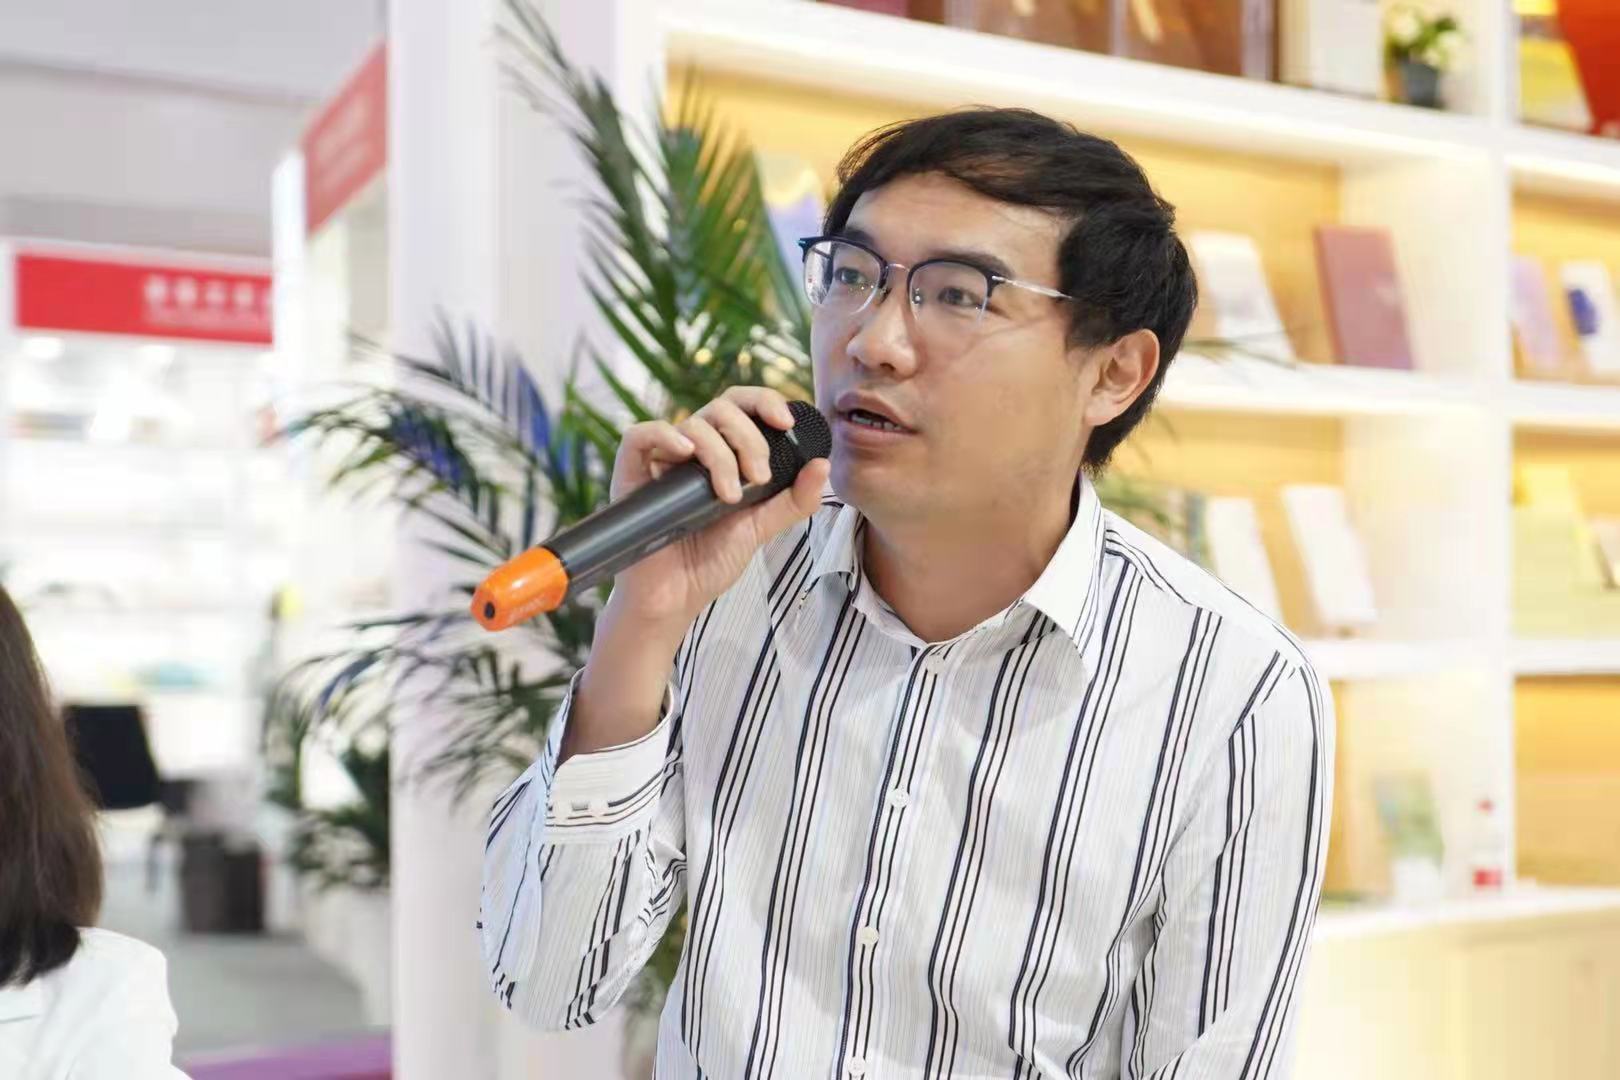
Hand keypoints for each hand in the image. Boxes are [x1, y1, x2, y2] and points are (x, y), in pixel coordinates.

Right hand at [604, 386, 830, 629]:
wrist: (675, 598)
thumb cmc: (710, 562)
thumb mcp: (761, 527)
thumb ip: (793, 499)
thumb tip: (822, 464)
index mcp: (722, 453)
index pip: (741, 407)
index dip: (764, 402)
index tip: (786, 423)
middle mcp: (691, 450)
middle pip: (721, 409)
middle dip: (749, 437)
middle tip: (759, 477)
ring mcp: (661, 460)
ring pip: (692, 424)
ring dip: (720, 454)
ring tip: (729, 496)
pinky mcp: (631, 473)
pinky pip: (640, 435)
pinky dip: (665, 435)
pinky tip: (685, 454)